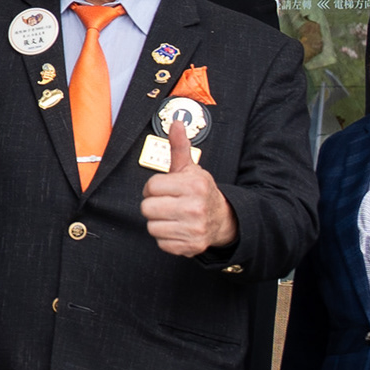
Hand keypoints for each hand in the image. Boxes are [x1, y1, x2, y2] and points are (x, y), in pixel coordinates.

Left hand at [140, 128, 234, 256]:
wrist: (222, 218)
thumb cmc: (200, 191)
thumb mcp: (190, 168)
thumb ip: (179, 146)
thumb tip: (176, 123)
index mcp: (194, 185)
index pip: (151, 187)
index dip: (153, 188)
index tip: (165, 189)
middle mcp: (195, 207)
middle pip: (147, 208)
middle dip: (154, 205)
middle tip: (167, 203)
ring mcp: (194, 229)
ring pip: (152, 227)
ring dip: (159, 222)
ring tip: (173, 216)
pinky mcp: (191, 246)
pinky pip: (161, 243)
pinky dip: (166, 238)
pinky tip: (178, 229)